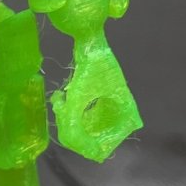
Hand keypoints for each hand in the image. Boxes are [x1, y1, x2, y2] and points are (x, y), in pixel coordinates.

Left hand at [51, 32, 141, 162]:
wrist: (88, 38)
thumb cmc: (89, 65)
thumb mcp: (79, 94)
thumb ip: (73, 118)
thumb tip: (68, 141)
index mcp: (124, 106)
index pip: (116, 135)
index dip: (99, 145)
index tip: (83, 147)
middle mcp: (119, 105)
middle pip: (101, 131)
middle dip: (80, 132)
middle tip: (65, 125)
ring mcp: (108, 99)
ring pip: (90, 122)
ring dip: (72, 119)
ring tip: (60, 107)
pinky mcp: (96, 94)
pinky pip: (83, 111)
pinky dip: (71, 109)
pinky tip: (60, 100)